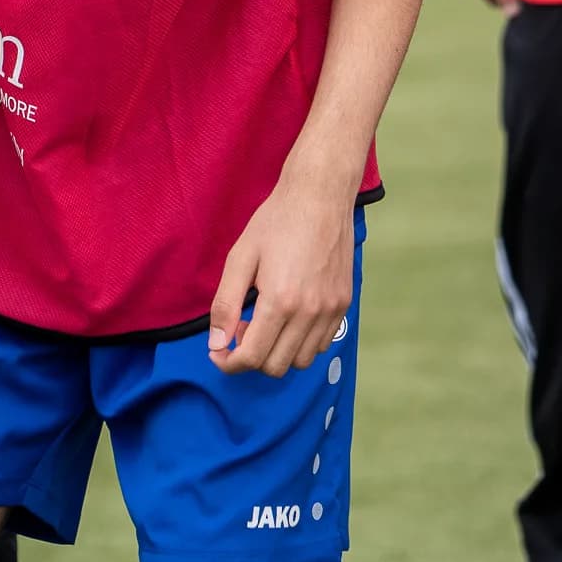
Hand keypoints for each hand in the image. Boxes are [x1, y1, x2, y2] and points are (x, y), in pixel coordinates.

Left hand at [209, 169, 355, 376]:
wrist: (320, 195)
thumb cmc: (277, 222)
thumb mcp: (240, 258)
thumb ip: (226, 305)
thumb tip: (217, 344)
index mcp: (280, 301)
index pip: (251, 357)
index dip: (228, 362)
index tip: (218, 352)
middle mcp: (309, 312)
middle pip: (275, 366)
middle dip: (251, 356)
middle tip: (242, 327)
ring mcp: (331, 309)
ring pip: (300, 361)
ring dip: (277, 352)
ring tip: (267, 322)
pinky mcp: (344, 303)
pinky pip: (321, 344)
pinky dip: (301, 343)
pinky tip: (289, 317)